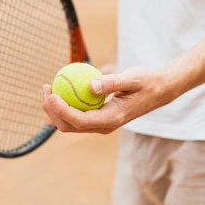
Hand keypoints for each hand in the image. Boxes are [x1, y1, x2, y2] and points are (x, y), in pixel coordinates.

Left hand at [42, 67, 171, 133]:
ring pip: (70, 124)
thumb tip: (90, 85)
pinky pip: (76, 116)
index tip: (51, 93)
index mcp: (111, 119)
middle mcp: (104, 126)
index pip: (79, 120)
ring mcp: (101, 125)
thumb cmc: (146, 82)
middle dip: (52, 111)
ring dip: (55, 109)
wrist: (158, 91)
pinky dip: (65, 105)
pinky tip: (59, 89)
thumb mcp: (132, 78)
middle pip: (69, 126)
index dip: (61, 110)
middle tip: (47, 87)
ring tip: (49, 87)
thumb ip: (112, 82)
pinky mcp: (99, 119)